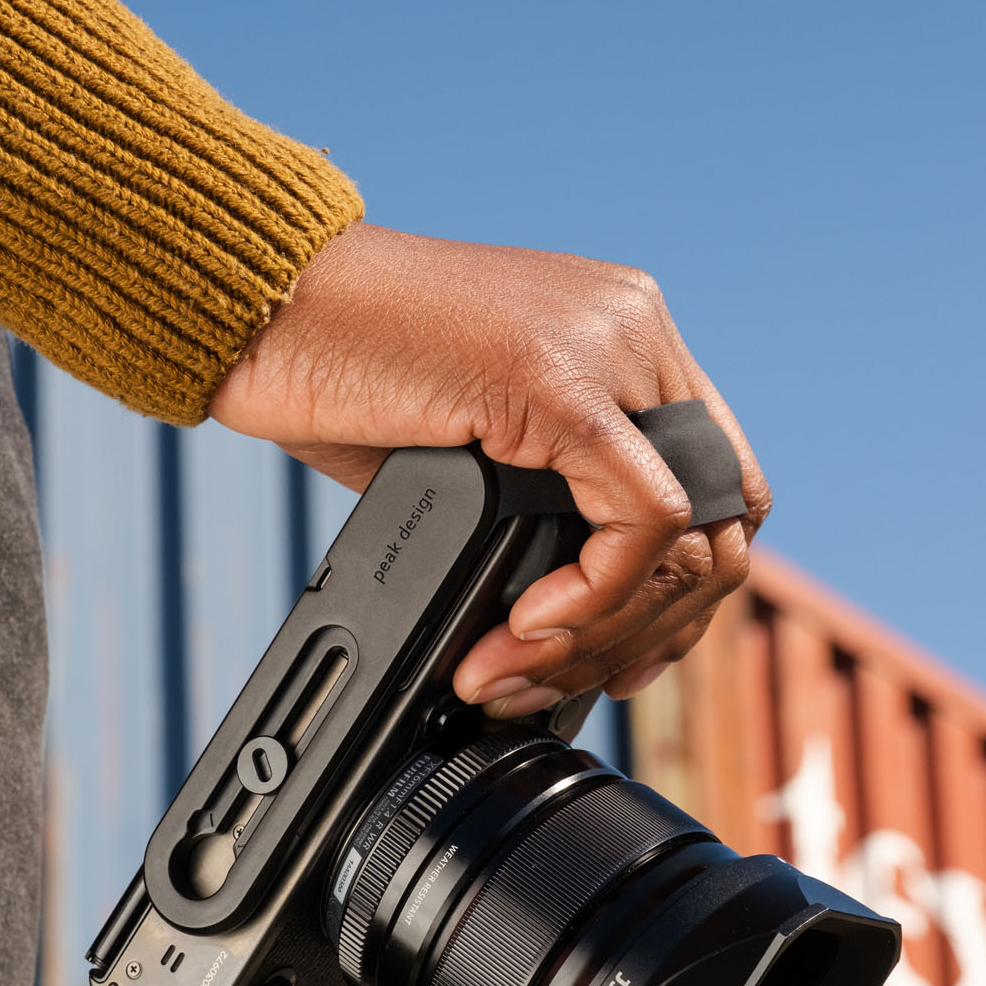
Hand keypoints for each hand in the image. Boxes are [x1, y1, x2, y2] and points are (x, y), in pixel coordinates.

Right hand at [209, 223, 769, 715]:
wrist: (260, 304)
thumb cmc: (339, 374)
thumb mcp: (470, 446)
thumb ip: (540, 498)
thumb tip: (572, 610)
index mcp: (624, 342)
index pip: (712, 489)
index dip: (676, 594)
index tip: (611, 659)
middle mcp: (634, 333)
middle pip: (725, 522)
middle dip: (651, 632)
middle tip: (558, 682)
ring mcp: (607, 348)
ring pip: (695, 533)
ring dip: (611, 632)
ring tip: (517, 669)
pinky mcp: (561, 378)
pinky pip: (640, 521)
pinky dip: (594, 598)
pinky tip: (524, 627)